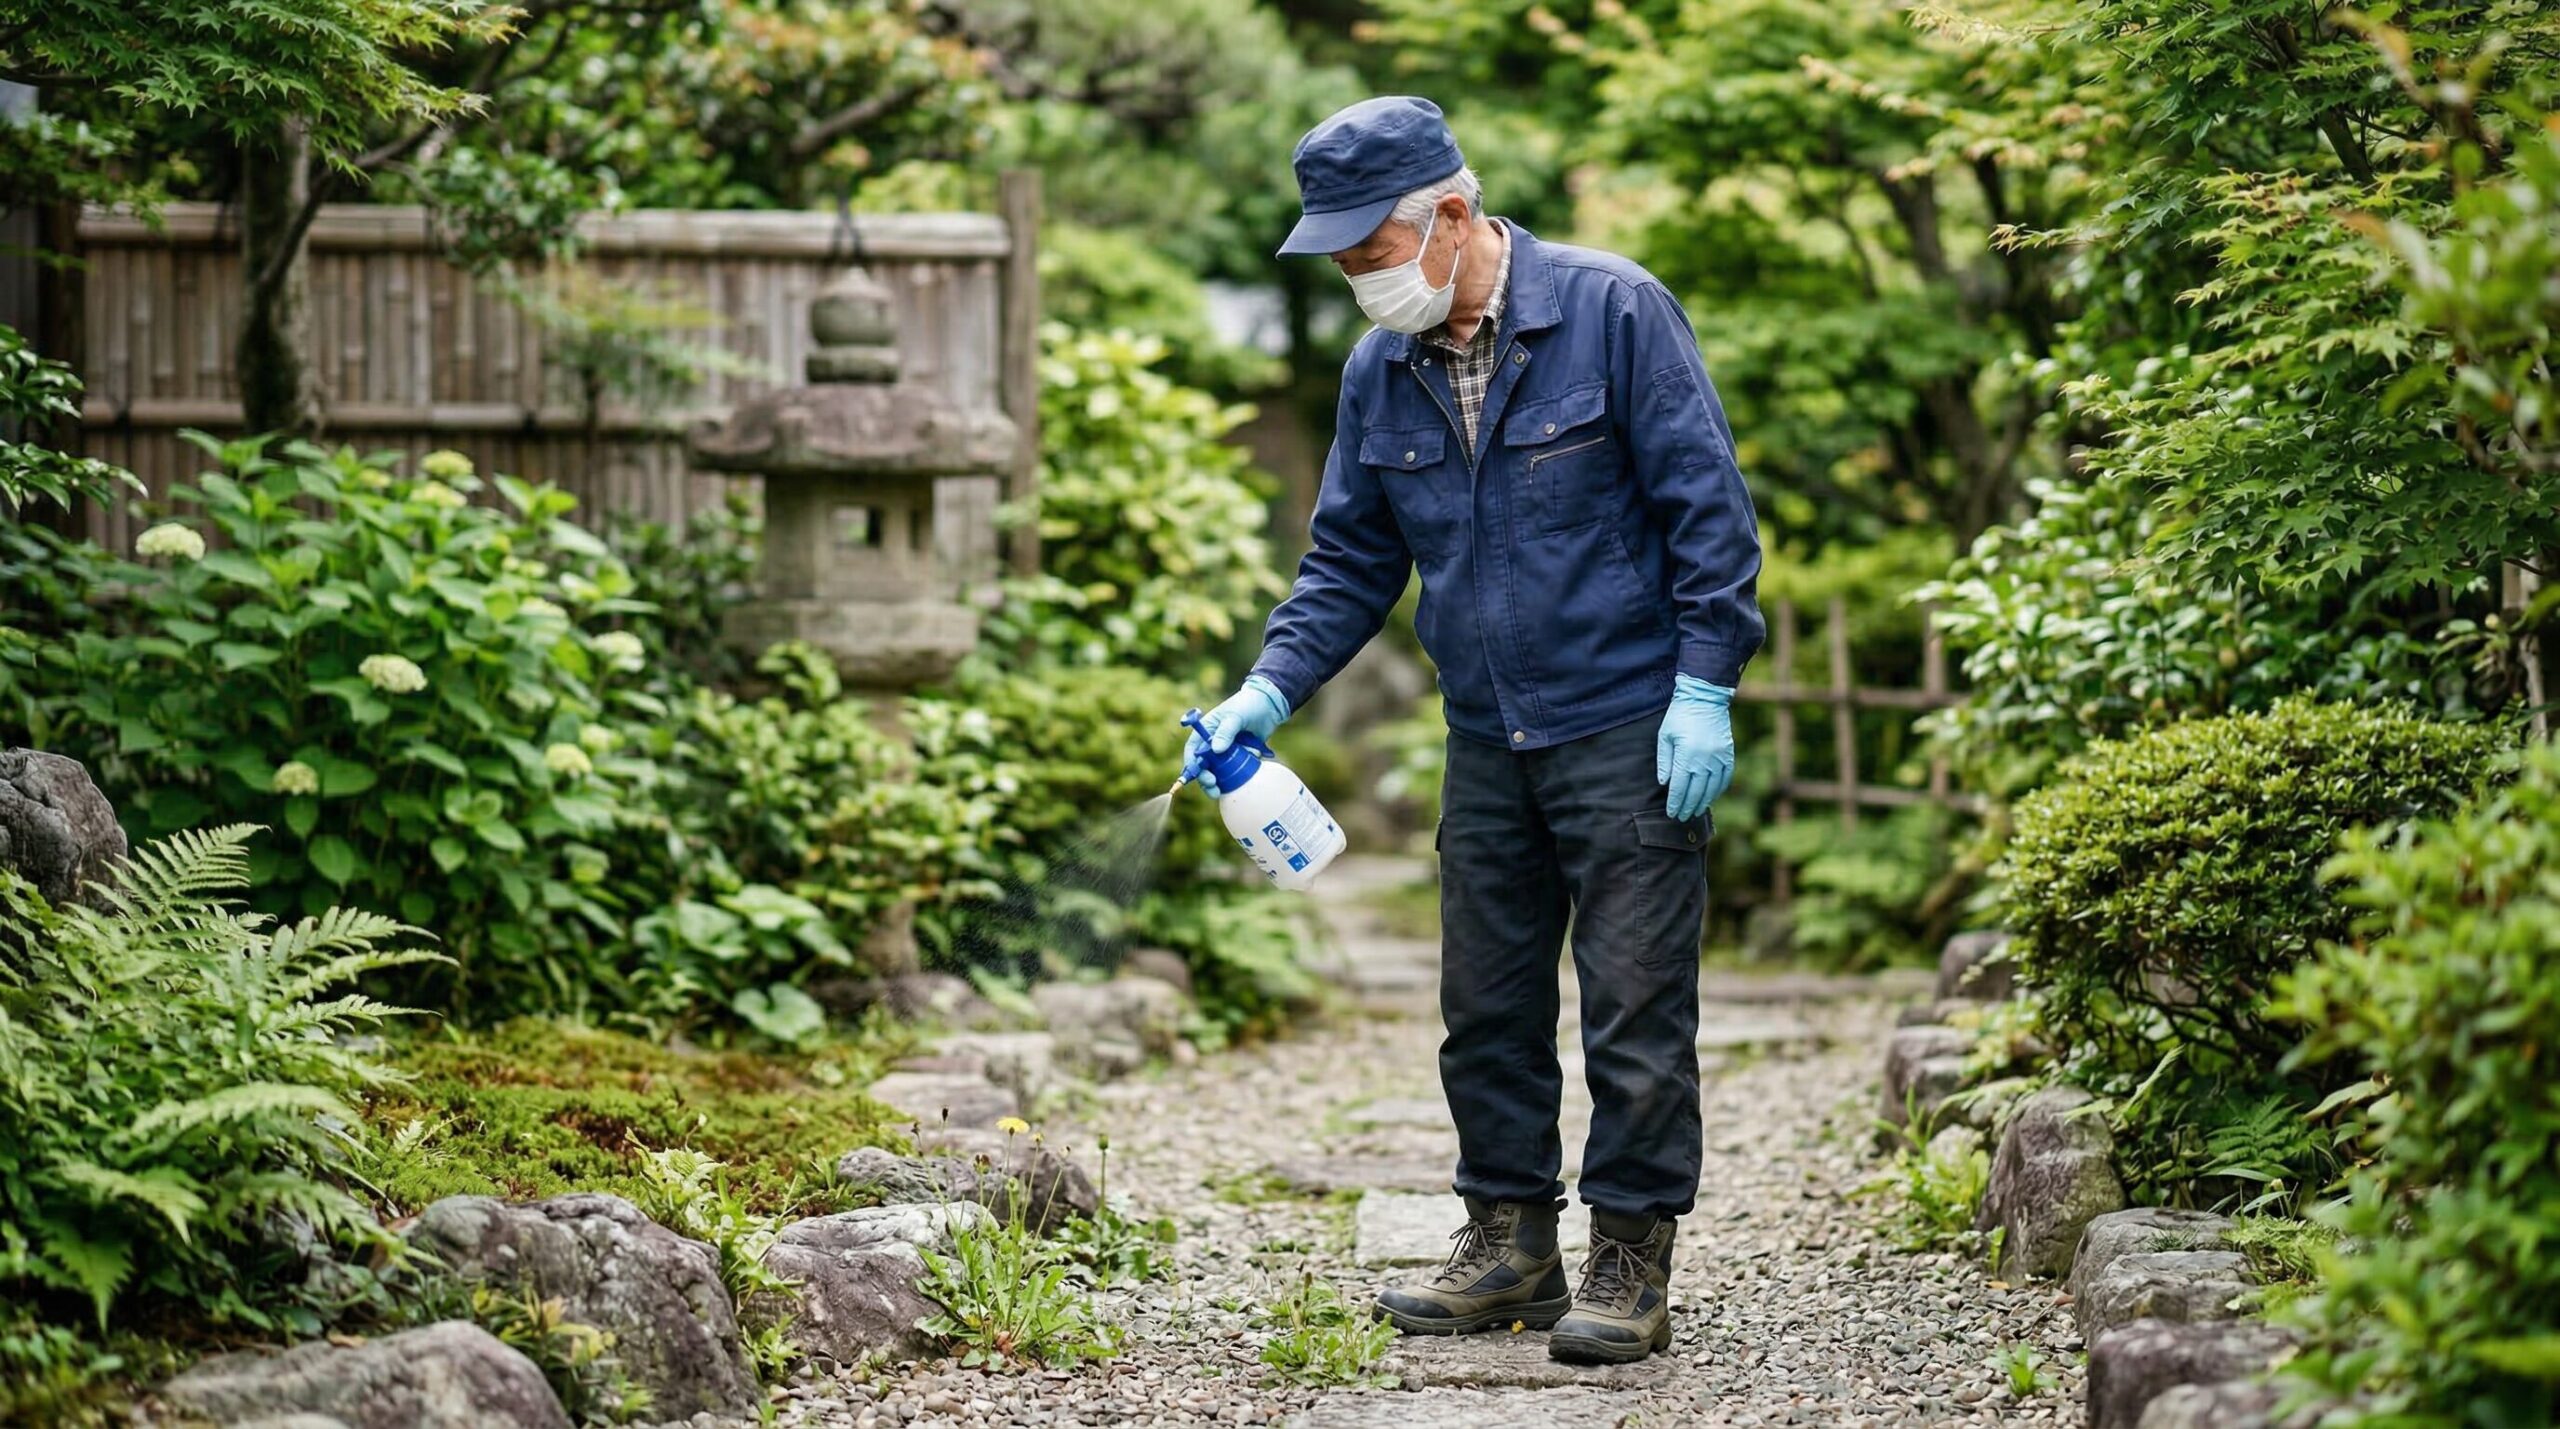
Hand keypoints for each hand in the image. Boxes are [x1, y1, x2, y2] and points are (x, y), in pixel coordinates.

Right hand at [1183, 675, 1291, 798]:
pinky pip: (1237, 770)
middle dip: (1206, 779)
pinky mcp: (1240, 757)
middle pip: (1204, 766)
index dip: (1192, 765)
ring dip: (1222, 781)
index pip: (1193, 750)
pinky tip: (1252, 758)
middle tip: (1214, 787)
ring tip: (1224, 790)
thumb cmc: (1248, 705)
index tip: (1200, 775)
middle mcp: (1213, 743)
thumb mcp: (1235, 716)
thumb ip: (1226, 732)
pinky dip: (1241, 771)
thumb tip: (1216, 751)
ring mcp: (1227, 752)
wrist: (1270, 705)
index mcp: (1206, 731)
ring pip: (1220, 772)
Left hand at [1657, 675, 1735, 821]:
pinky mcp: (1728, 753)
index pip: (1679, 787)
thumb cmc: (1680, 715)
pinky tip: (1712, 797)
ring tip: (1695, 811)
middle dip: (1688, 806)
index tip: (1672, 813)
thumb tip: (1665, 783)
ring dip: (1703, 802)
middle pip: (1695, 791)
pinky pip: (1725, 777)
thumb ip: (1665, 761)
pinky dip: (1718, 790)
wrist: (1705, 697)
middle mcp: (1704, 759)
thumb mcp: (1665, 736)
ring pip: (1711, 788)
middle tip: (1682, 817)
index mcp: (1686, 755)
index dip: (1675, 802)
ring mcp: (1718, 757)